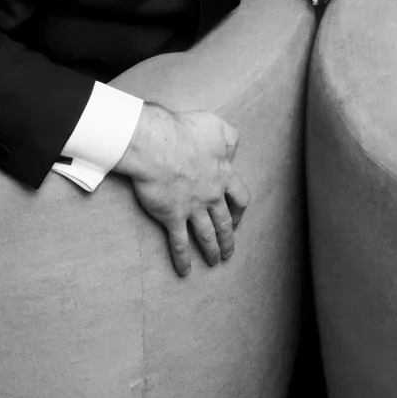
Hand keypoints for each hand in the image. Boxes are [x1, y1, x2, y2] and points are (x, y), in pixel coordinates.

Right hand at [115, 102, 248, 277]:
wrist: (156, 144)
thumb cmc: (184, 130)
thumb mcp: (216, 126)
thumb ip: (229, 138)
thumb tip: (233, 150)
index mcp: (223, 174)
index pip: (240, 197)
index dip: (240, 210)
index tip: (238, 218)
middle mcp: (212, 195)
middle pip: (226, 222)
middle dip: (228, 237)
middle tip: (229, 249)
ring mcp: (193, 208)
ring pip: (207, 235)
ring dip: (212, 250)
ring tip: (215, 262)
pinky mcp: (172, 216)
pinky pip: (179, 243)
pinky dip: (183, 258)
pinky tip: (185, 271)